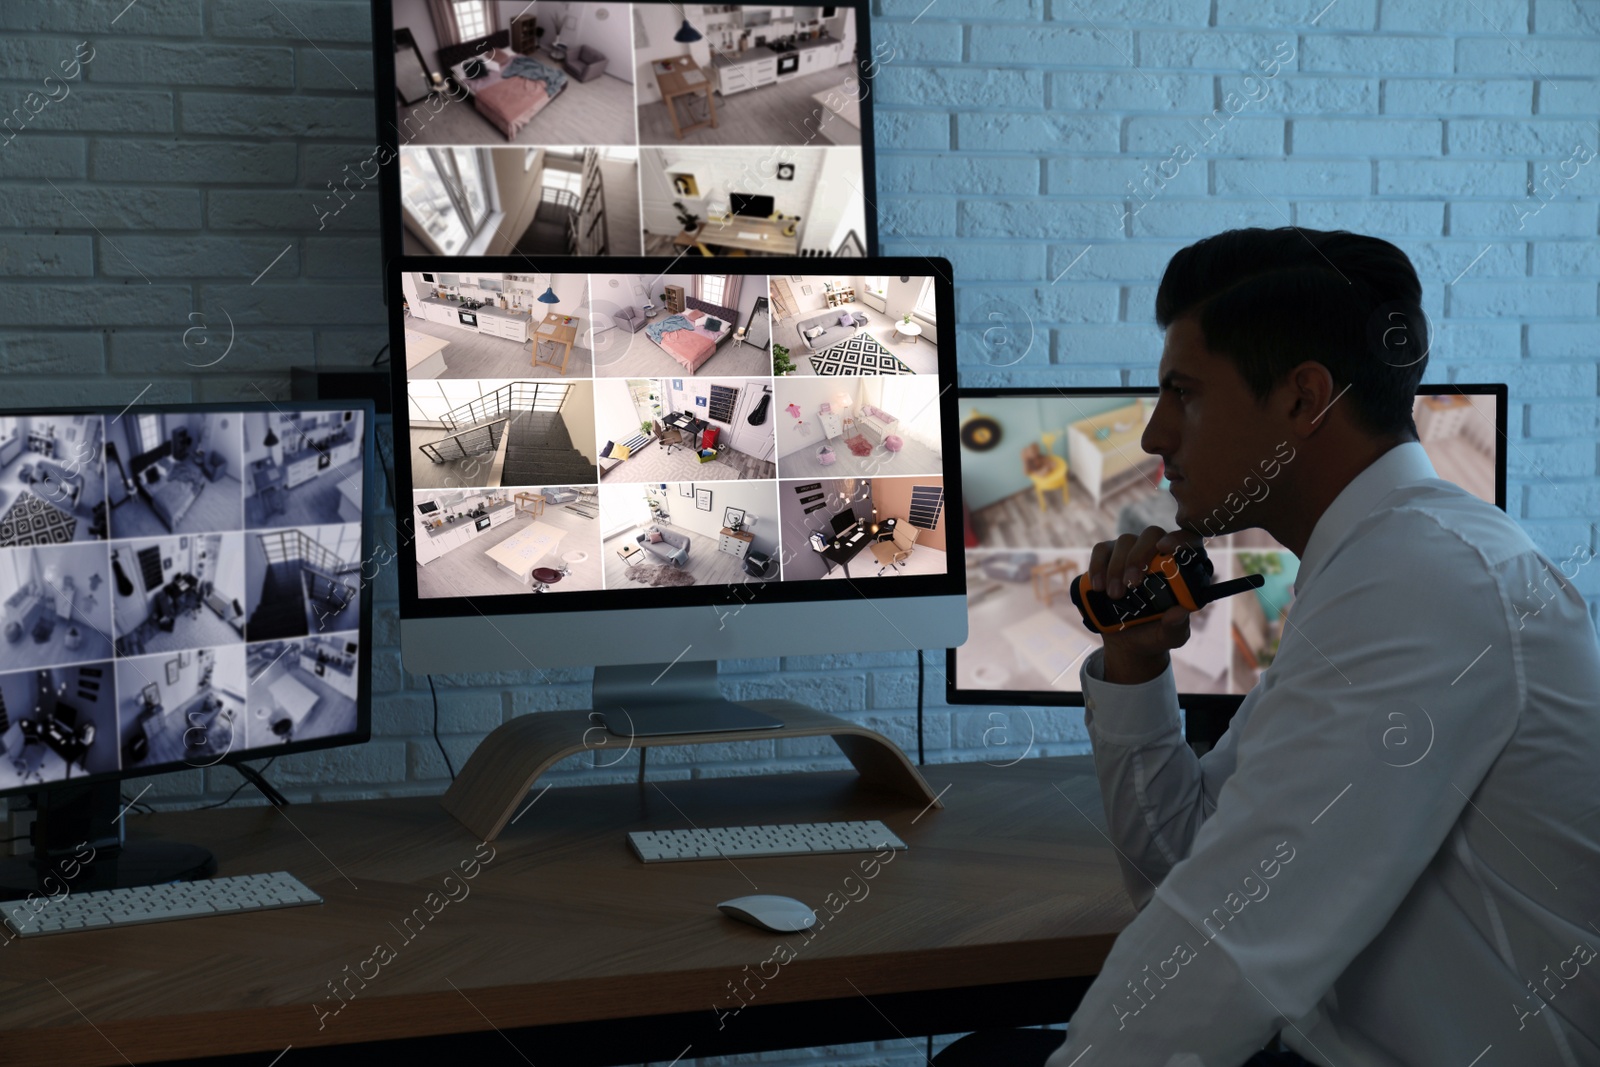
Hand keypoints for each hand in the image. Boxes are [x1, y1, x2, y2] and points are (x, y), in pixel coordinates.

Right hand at [1087, 527, 1208, 673]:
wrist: (1128, 642)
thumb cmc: (1156, 634)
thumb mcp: (1170, 637)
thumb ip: (1176, 626)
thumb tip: (1178, 612)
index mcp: (1179, 567)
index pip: (1187, 540)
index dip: (1178, 538)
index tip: (1164, 548)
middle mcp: (1157, 553)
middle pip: (1152, 534)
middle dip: (1139, 556)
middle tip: (1131, 584)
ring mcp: (1131, 552)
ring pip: (1125, 541)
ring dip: (1117, 566)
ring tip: (1114, 595)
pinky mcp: (1108, 557)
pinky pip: (1101, 550)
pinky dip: (1097, 565)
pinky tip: (1097, 586)